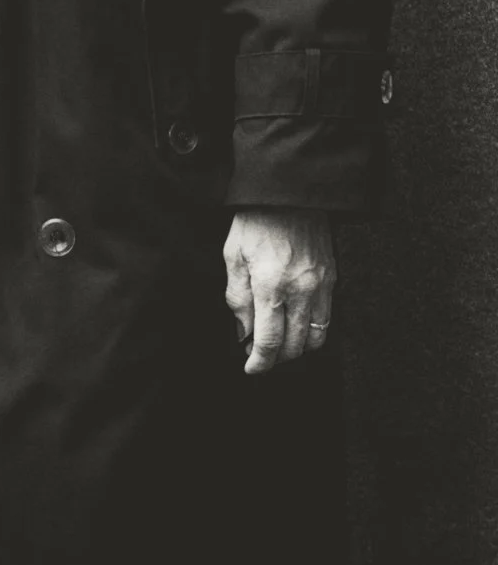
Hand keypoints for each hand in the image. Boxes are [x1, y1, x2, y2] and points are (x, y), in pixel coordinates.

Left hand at [224, 207, 335, 374]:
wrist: (290, 195)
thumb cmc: (255, 223)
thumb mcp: (233, 257)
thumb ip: (237, 298)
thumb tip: (243, 331)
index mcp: (271, 286)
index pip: (269, 340)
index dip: (260, 362)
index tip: (251, 369)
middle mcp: (301, 291)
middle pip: (294, 346)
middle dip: (276, 359)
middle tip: (260, 357)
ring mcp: (321, 286)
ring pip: (315, 337)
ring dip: (296, 349)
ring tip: (278, 345)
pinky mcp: (332, 279)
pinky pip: (326, 318)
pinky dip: (311, 331)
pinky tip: (296, 327)